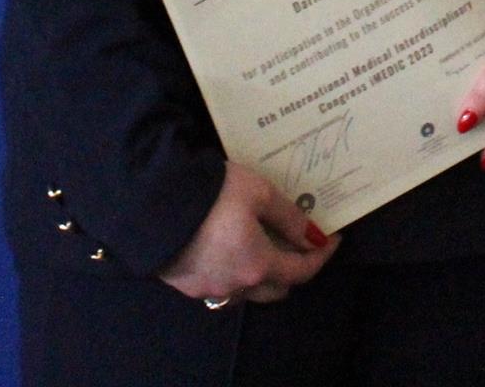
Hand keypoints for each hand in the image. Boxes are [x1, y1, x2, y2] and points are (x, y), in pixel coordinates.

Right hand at [158, 162, 336, 305]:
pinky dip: (234, 272)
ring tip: (262, 245)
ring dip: (261, 274)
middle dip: (292, 269)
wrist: (151, 201)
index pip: (301, 271)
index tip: (333, 239)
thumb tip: (314, 236)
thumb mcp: (259, 193)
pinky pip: (220, 286)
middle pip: (276, 289)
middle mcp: (235, 286)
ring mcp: (208, 289)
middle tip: (297, 243)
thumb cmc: (212, 194)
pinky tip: (229, 251)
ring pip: (247, 291)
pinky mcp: (185, 284)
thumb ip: (289, 218)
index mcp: (258, 265)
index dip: (321, 256)